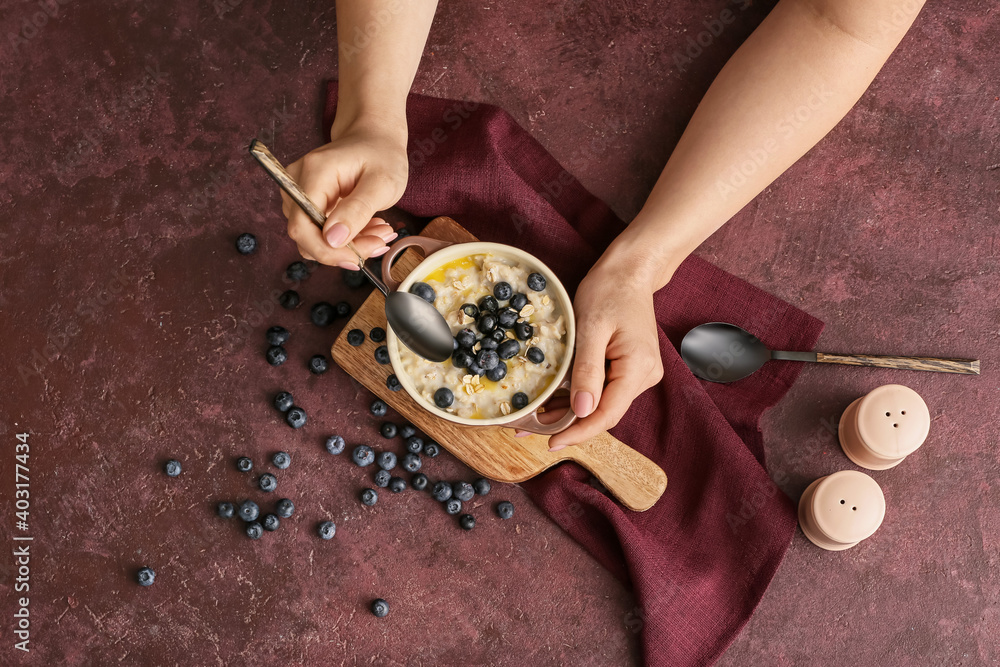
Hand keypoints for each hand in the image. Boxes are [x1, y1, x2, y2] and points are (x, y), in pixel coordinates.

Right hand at [282, 114, 407, 268]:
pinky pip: (321, 232)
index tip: (358, 259)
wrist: (375, 138)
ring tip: (380, 231)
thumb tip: (332, 240)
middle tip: (380, 241)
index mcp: (314, 173)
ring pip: (315, 238)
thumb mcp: (381, 183)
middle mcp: (296, 183)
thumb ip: (357, 210)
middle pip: (307, 235)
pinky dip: (347, 237)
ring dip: (349, 244)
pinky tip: (370, 228)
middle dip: (344, 249)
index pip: (302, 226)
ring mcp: (298, 193)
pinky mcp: (307, 203)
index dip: (327, 251)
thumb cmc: (381, 154)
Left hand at [545, 259, 664, 450]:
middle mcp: (645, 376)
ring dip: (571, 412)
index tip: (550, 442)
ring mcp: (639, 373)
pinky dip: (579, 396)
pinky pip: (603, 390)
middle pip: (605, 413)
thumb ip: (587, 370)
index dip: (578, 432)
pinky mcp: (630, 368)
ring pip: (602, 404)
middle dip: (570, 424)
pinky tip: (555, 400)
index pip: (607, 414)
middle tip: (531, 429)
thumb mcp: (591, 328)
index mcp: (638, 368)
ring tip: (536, 417)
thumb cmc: (610, 291)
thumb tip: (581, 411)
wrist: (630, 272)